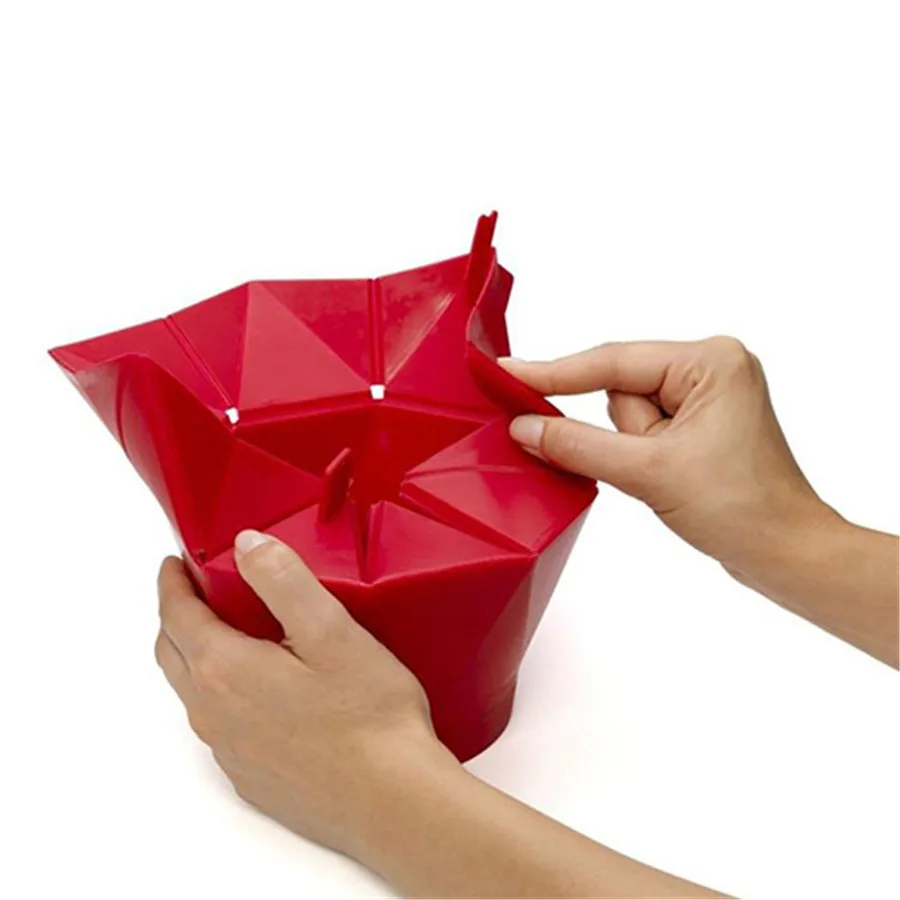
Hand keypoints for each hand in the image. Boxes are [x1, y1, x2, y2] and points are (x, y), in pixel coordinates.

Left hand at [156, 531, 723, 897]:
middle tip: (206, 576)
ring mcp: (246, 750)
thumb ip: (293, 581)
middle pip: (182, 652)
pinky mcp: (274, 775)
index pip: (177, 614)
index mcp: (233, 674)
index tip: (177, 548)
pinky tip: (276, 680)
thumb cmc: (379, 724)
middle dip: (186, 609)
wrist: (405, 811)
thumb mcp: (337, 634)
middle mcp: (226, 713)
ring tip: (240, 617)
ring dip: (211, 650)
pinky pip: (235, 720)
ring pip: (206, 688)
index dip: (172, 576)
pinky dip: (238, 687)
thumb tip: (256, 540)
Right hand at [500, 337, 832, 577]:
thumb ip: (577, 445)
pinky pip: (642, 431)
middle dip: (624, 435)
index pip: (613, 361)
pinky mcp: (698, 427)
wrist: (785, 554)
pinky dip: (637, 456)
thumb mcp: (649, 472)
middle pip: (620, 389)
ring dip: (633, 452)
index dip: (556, 372)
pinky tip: (667, 480)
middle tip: (654, 467)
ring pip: (627, 416)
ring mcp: (706, 398)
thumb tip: (523, 427)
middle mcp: (711, 368)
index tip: (508, 373)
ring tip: (672, 480)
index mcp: (710, 361)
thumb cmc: (741, 509)